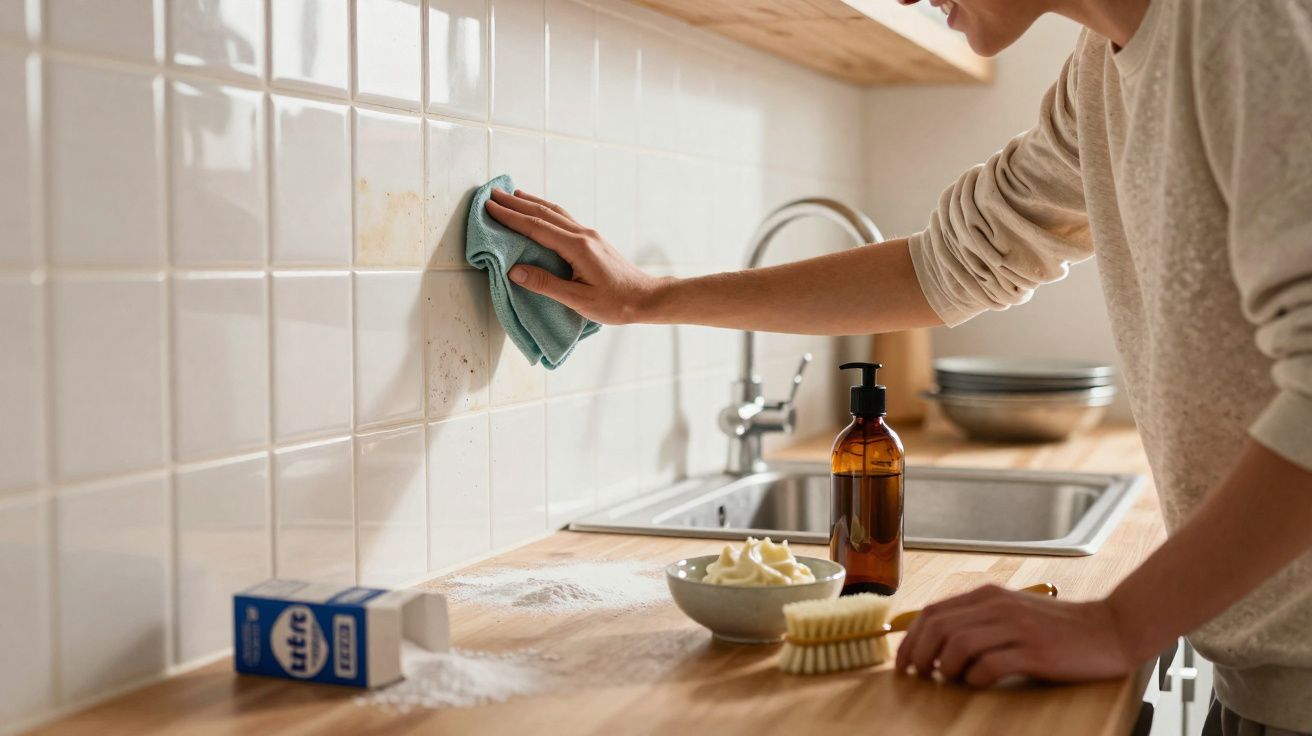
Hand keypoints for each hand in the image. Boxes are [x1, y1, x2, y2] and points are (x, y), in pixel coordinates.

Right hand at [483, 188, 666, 324]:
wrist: (646, 298)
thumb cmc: (615, 304)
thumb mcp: (579, 300)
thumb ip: (546, 285)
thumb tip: (514, 271)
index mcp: (578, 248)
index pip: (536, 227)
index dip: (511, 217)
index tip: (490, 207)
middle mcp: (583, 235)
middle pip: (544, 213)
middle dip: (515, 204)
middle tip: (492, 194)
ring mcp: (589, 235)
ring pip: (555, 212)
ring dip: (531, 202)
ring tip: (511, 195)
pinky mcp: (592, 240)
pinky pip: (563, 219)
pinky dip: (546, 211)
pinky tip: (540, 210)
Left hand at [895, 584, 1139, 686]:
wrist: (1110, 629)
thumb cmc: (1057, 628)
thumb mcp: (1012, 615)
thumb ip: (978, 623)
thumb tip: (936, 649)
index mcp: (988, 596)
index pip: (933, 612)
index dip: (910, 638)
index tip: (903, 662)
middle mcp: (998, 607)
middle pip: (939, 627)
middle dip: (918, 654)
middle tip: (916, 675)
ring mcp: (1017, 628)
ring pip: (959, 644)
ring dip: (945, 667)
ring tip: (948, 680)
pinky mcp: (1035, 652)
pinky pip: (991, 664)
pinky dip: (976, 677)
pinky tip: (977, 683)